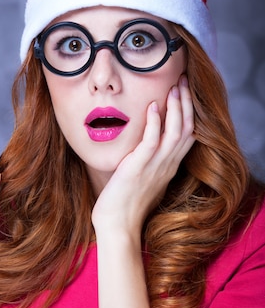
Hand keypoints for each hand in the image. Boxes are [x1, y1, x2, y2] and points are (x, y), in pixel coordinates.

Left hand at [92, 75, 194, 239]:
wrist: (117, 226)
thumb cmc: (124, 204)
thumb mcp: (142, 179)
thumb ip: (146, 162)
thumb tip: (140, 149)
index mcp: (169, 167)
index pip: (188, 135)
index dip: (189, 112)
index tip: (184, 93)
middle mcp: (167, 165)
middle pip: (187, 128)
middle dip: (187, 103)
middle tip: (183, 81)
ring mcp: (155, 166)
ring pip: (176, 131)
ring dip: (176, 107)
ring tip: (173, 87)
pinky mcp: (138, 167)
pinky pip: (152, 141)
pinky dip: (155, 122)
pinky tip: (152, 106)